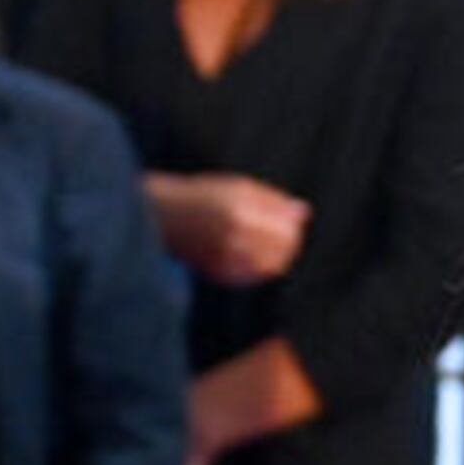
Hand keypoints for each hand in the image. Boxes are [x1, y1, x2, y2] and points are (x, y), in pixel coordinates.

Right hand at [152, 172, 310, 285]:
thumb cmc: (200, 197)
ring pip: (272, 265)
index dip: (294, 227)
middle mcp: (233, 232)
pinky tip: (251, 257)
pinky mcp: (218, 272)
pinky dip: (259, 269)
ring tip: (264, 245)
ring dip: (277, 257)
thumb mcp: (236, 187)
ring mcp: (225, 255)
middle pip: (284, 248)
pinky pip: (253, 277)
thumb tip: (305, 212)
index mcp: (240, 207)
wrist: (159, 217)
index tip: (292, 222)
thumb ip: (272, 200)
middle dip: (290, 243)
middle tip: (284, 235)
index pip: (287, 227)